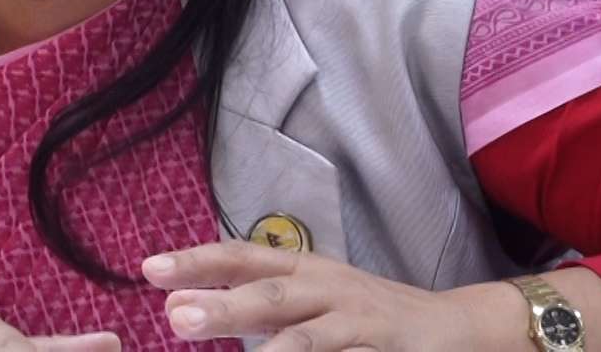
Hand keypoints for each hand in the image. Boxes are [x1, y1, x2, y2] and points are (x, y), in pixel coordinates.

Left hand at [142, 241, 505, 351]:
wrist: (451, 328)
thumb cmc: (359, 315)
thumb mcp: (303, 300)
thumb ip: (245, 307)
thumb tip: (177, 309)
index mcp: (301, 268)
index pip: (241, 258)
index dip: (196, 262)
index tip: (149, 270)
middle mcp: (327, 288)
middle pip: (271, 295)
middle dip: (224, 305)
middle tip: (179, 318)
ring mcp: (358, 323)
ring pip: (309, 338)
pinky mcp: (385, 351)